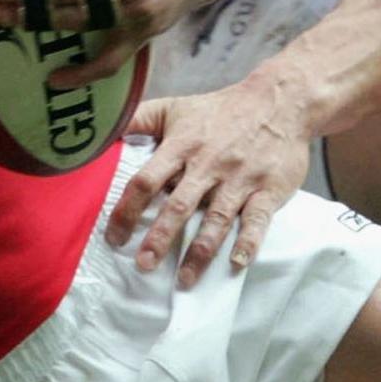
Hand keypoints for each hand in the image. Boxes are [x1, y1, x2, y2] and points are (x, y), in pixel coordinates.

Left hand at [108, 77, 312, 287]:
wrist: (280, 101)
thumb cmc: (221, 110)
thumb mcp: (176, 107)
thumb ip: (138, 119)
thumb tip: (100, 134)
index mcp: (182, 145)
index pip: (147, 180)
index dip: (127, 210)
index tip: (114, 238)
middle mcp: (209, 163)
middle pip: (179, 205)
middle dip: (160, 238)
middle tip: (144, 265)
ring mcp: (240, 178)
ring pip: (217, 219)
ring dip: (200, 251)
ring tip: (184, 280)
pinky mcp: (269, 188)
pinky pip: (258, 219)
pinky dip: (248, 242)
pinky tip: (236, 263)